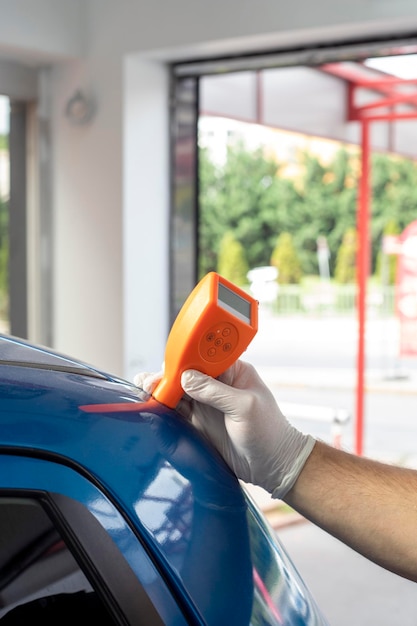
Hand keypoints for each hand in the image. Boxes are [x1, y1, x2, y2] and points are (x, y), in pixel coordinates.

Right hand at [134, 361, 314, 497]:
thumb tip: (186, 378)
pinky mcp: (198, 422)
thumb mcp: (245, 408)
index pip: (204, 356)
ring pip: (177, 390)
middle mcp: (216, 384)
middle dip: (167, 374)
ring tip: (144, 391)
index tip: (170, 365)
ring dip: (160, 389)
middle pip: (184, 372)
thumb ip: (215, 392)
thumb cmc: (270, 432)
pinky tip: (151, 406)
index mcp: (232, 371)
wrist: (273, 466)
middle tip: (151, 383)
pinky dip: (162, 407)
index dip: (185, 357)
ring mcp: (206, 403)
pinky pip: (176, 410)